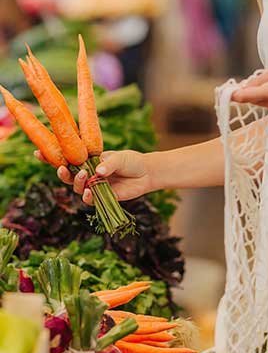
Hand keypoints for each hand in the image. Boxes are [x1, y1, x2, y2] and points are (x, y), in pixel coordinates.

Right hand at [35, 149, 157, 204]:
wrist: (145, 174)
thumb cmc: (131, 161)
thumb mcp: (120, 157)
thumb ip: (109, 163)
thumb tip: (98, 171)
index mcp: (87, 159)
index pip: (66, 157)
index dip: (50, 156)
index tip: (37, 152)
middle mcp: (86, 173)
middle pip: (67, 175)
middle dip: (60, 172)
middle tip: (61, 168)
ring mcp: (93, 186)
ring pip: (76, 187)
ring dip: (76, 183)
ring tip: (83, 176)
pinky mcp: (101, 197)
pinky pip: (89, 200)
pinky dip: (87, 197)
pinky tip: (88, 193)